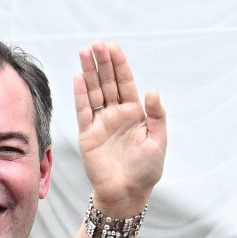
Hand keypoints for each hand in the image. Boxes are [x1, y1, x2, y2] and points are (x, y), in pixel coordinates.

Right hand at [73, 41, 166, 215]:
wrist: (127, 193)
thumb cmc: (146, 170)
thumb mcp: (158, 141)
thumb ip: (156, 115)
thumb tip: (152, 91)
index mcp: (135, 113)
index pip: (125, 83)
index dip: (119, 64)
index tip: (113, 47)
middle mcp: (116, 114)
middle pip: (107, 82)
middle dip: (102, 63)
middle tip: (96, 44)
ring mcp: (101, 123)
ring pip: (94, 92)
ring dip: (89, 73)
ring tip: (84, 53)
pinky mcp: (88, 135)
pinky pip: (83, 111)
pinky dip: (81, 95)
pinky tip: (78, 78)